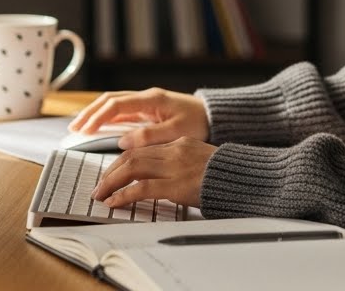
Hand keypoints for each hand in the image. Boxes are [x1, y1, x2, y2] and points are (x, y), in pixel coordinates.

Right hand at [69, 88, 209, 148]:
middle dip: (89, 112)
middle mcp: (145, 97)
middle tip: (73, 128)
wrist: (214, 116)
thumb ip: (149, 136)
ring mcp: (145, 102)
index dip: (97, 116)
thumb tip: (123, 141)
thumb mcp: (176, 132)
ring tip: (79, 126)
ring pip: (113, 103)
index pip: (116, 104)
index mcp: (151, 99)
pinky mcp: (147, 109)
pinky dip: (106, 117)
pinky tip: (98, 126)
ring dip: (95, 113)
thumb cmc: (199, 123)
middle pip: (109, 99)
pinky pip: (121, 110)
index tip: (84, 129)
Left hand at [91, 137, 215, 208]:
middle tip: (99, 186)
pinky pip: (141, 188)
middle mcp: (174, 151)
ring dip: (111, 182)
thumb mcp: (202, 160)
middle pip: (132, 156)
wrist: (245, 179)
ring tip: (101, 195)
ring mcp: (174, 167)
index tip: (111, 172)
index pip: (142, 148)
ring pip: (131, 168)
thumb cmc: (227, 175)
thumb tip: (160, 177)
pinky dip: (124, 195)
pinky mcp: (176, 185)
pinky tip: (114, 202)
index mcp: (179, 143)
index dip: (121, 161)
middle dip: (110, 171)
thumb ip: (180, 163)